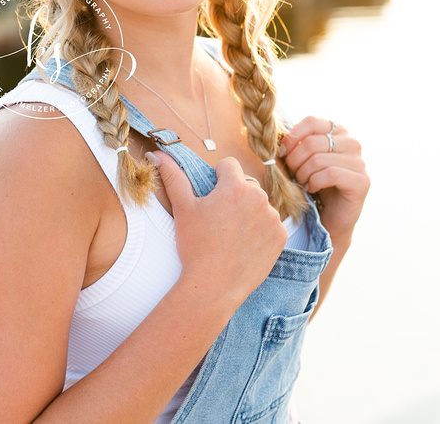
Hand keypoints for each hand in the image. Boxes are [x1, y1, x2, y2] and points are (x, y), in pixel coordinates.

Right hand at [149, 151, 287, 312]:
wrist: (214, 286)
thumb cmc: (196, 246)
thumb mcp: (182, 208)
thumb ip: (173, 176)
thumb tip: (158, 154)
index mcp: (235, 186)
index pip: (229, 165)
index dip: (217, 178)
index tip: (211, 196)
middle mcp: (259, 197)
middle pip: (245, 185)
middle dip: (234, 195)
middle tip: (219, 219)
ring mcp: (273, 218)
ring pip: (259, 205)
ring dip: (248, 212)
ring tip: (231, 234)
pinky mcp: (282, 236)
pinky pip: (271, 224)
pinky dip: (260, 231)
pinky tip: (245, 244)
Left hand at [279, 117, 369, 240]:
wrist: (328, 216)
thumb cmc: (312, 183)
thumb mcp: (301, 158)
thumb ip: (295, 143)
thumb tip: (275, 133)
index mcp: (337, 131)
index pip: (311, 121)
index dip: (292, 137)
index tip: (282, 153)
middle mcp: (352, 142)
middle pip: (313, 142)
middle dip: (295, 161)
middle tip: (293, 174)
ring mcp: (359, 161)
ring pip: (319, 159)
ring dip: (303, 174)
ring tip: (302, 183)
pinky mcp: (362, 181)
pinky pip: (330, 174)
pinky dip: (314, 183)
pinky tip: (312, 189)